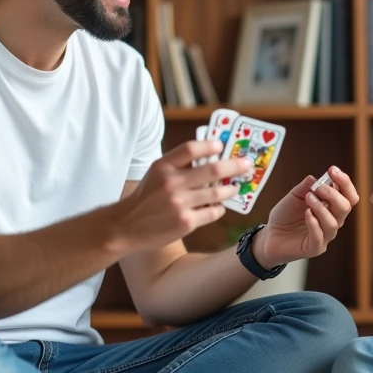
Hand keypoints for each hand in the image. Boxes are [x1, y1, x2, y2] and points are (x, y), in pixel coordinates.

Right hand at [115, 140, 250, 253]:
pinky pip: (213, 212)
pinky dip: (219, 208)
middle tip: (246, 164)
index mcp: (162, 166)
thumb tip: (212, 155)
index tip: (222, 145)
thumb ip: (178, 164)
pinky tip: (218, 206)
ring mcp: (179, 204)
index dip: (210, 145)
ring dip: (230, 189)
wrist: (126, 227)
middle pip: (212, 169)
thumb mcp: (156, 174)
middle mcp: (171, 183)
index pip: (191, 149)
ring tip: (234, 188)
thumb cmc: (147, 197)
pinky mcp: (186, 222)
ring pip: (217, 192)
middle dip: (235, 165)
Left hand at [254, 166, 358, 264]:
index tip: (333, 170)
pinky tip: (307, 214)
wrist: (270, 235)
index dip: (344, 182)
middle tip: (318, 188)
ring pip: (333, 223)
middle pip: (345, 207)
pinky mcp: (315, 248)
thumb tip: (316, 178)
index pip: (348, 196)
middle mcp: (332, 221)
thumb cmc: (285, 216)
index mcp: (331, 207)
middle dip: (334, 194)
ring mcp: (325, 236)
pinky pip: (319, 237)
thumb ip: (305, 187)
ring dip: (321, 208)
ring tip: (308, 199)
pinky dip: (314, 223)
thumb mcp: (294, 196)